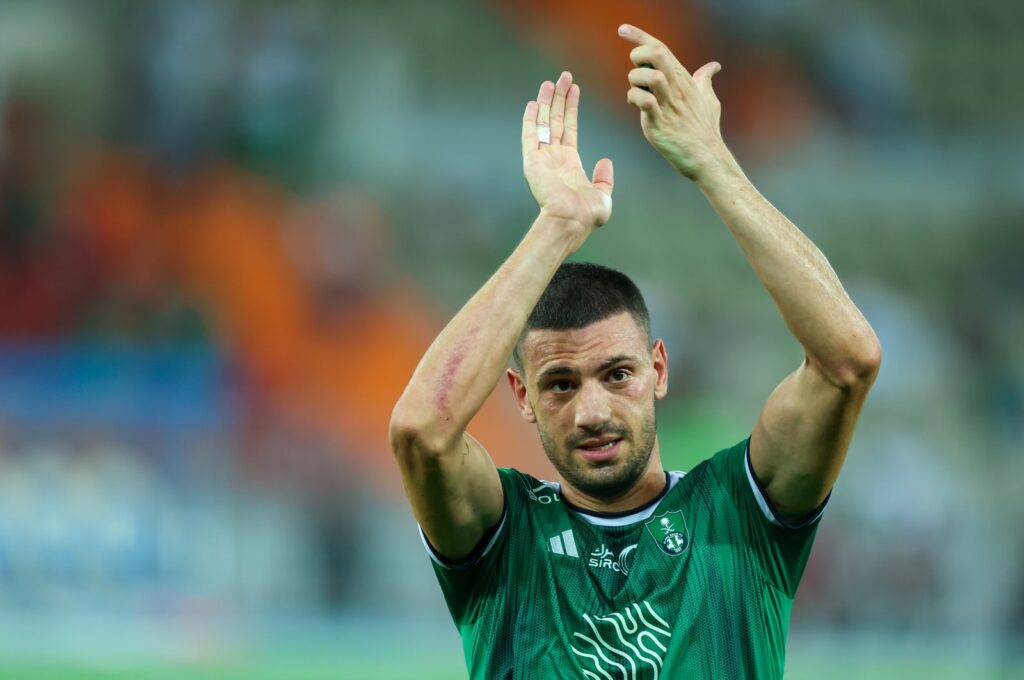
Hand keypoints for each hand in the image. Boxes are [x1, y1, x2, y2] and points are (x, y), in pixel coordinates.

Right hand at [522, 72, 613, 234]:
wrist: (571, 222)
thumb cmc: (587, 215)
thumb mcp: (603, 195)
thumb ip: (604, 178)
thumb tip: (605, 161)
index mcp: (569, 164)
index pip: (569, 128)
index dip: (572, 108)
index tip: (574, 89)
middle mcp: (554, 158)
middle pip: (556, 120)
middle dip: (560, 98)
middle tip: (563, 77)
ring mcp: (542, 159)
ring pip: (544, 123)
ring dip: (547, 102)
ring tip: (551, 82)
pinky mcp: (532, 162)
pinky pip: (530, 136)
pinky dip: (531, 120)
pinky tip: (534, 103)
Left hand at [618, 24, 730, 181]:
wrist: (706, 156)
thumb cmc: (705, 129)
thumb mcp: (709, 99)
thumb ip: (706, 80)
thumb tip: (714, 65)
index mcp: (684, 79)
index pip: (662, 49)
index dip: (640, 36)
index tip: (622, 29)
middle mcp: (677, 88)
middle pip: (658, 54)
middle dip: (639, 55)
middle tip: (635, 67)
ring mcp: (669, 105)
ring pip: (651, 77)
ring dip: (635, 80)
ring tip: (636, 91)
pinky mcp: (659, 123)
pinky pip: (645, 103)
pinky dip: (634, 98)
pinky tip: (635, 104)